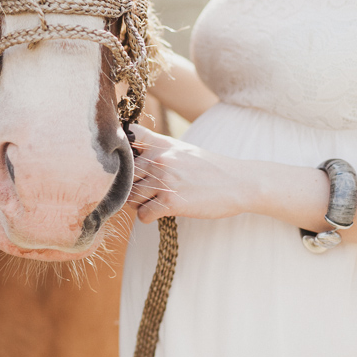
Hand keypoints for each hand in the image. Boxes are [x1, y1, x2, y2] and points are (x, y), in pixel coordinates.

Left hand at [127, 124, 254, 223]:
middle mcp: (158, 160)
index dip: (119, 152)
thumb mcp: (180, 148)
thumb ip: (155, 147)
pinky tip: (161, 213)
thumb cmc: (208, 168)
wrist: (237, 182)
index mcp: (160, 144)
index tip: (123, 163)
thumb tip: (128, 155)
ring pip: (130, 198)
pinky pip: (142, 215)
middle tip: (145, 193)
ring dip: (139, 204)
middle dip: (130, 187)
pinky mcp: (170, 202)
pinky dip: (148, 217)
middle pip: (124, 177)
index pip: (126, 139)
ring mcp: (163, 181)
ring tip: (154, 203)